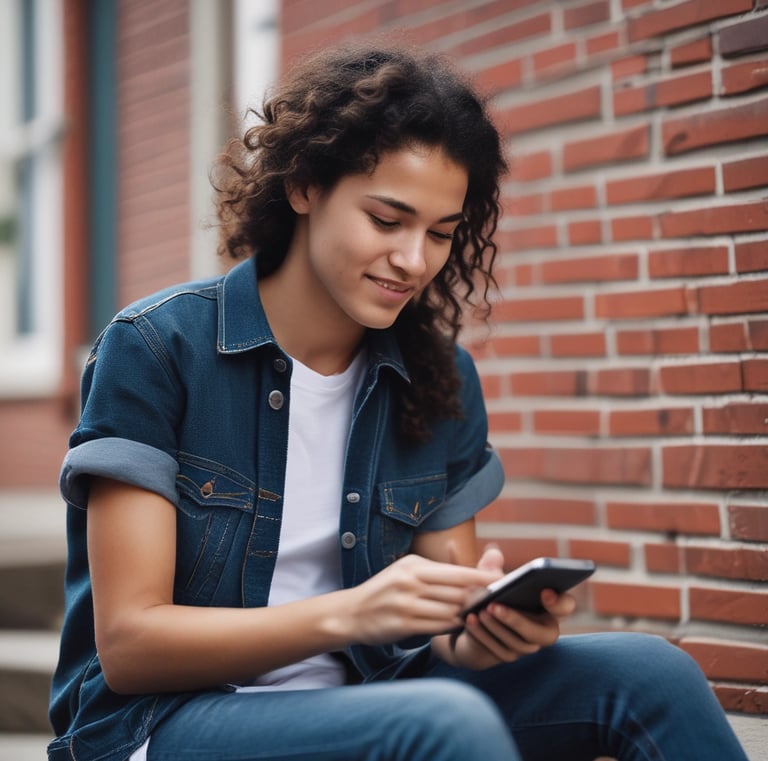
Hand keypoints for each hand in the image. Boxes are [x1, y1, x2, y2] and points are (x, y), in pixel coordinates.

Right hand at [343, 554, 497, 645]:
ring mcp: (407, 605)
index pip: (458, 572)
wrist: (352, 612)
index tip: (502, 579)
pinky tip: (459, 626)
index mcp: (415, 566)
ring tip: (479, 614)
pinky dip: (452, 627)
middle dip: (478, 598)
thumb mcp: (407, 570)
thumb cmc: (386, 589)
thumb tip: (472, 573)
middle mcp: (411, 582)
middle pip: (457, 592)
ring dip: (467, 615)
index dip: (482, 577)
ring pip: (451, 611)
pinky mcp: (403, 625)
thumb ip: (436, 571)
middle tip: (498, 601)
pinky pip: (438, 627)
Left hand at [442, 546, 575, 669]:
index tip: (544, 591)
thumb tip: (493, 554)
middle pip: (545, 635)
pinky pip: (499, 651)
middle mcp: (542, 630)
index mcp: (546, 606)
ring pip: (520, 644)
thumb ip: (491, 568)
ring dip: (498, 627)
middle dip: (518, 620)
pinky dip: (483, 635)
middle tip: (494, 605)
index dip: (560, 602)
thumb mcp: (489, 580)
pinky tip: (470, 620)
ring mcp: (526, 646)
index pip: (566, 607)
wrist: (472, 621)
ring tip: (480, 611)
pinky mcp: (507, 656)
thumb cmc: (489, 595)